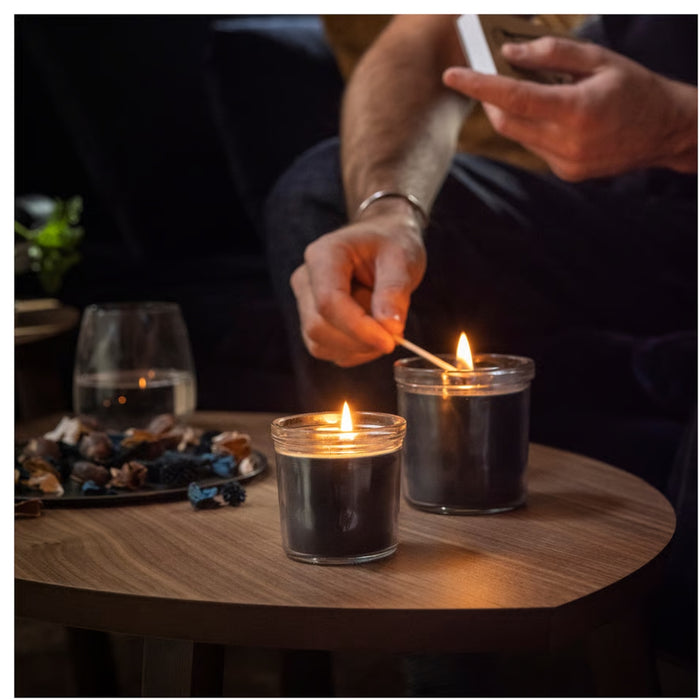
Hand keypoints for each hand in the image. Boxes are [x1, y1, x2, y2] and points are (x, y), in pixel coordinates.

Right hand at [290, 204, 426, 366]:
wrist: (382, 240)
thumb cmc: (391, 244)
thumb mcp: (402, 258)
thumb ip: (395, 291)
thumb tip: (390, 329)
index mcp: (323, 256)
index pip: (329, 302)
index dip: (358, 328)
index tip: (390, 341)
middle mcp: (306, 280)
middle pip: (319, 327)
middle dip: (360, 340)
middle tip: (396, 333)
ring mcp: (305, 303)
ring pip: (320, 344)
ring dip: (359, 348)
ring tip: (385, 325)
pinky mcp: (313, 322)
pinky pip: (328, 350)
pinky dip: (355, 352)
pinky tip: (374, 334)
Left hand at [443, 36, 696, 179]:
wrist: (664, 131)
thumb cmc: (634, 87)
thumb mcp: (599, 58)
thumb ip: (552, 53)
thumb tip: (508, 54)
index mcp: (577, 110)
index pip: (514, 98)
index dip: (479, 85)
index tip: (452, 74)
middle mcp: (567, 143)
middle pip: (506, 122)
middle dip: (489, 100)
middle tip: (483, 78)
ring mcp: (565, 163)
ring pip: (518, 136)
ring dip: (511, 113)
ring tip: (520, 91)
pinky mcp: (565, 172)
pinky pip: (535, 147)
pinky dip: (532, 128)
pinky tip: (548, 114)